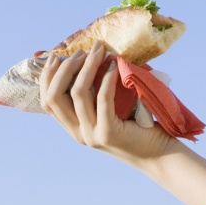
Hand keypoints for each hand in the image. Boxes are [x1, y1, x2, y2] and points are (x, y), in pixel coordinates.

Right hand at [37, 40, 174, 166]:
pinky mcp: (109, 133)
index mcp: (73, 127)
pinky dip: (106, 78)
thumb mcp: (106, 111)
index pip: (47, 101)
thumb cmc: (136, 126)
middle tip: (82, 51)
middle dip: (65, 68)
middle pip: (55, 96)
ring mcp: (92, 135)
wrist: (158, 153)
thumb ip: (92, 96)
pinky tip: (114, 66)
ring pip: (78, 93)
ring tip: (99, 52)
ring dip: (87, 67)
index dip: (47, 76)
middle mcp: (78, 133)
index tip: (56, 56)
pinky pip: (103, 98)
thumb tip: (84, 58)